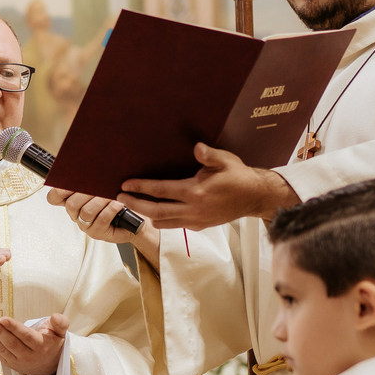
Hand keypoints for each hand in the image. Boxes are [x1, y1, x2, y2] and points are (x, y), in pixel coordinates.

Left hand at [0, 312, 67, 374]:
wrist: (49, 366)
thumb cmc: (52, 344)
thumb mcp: (60, 333)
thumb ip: (60, 323)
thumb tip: (56, 316)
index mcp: (41, 346)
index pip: (26, 336)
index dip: (14, 328)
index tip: (3, 319)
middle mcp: (29, 356)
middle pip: (12, 343)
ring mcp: (18, 361)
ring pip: (3, 349)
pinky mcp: (10, 364)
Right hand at [47, 187, 160, 267]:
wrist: (137, 217)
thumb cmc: (120, 199)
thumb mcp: (105, 185)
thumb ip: (93, 179)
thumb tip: (89, 166)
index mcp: (73, 200)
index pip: (54, 197)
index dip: (58, 191)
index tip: (69, 184)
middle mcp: (76, 214)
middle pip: (71, 204)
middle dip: (87, 193)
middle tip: (101, 187)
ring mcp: (86, 225)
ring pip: (86, 212)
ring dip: (101, 201)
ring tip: (113, 197)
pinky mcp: (98, 233)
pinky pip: (101, 220)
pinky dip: (111, 209)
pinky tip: (118, 205)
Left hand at [119, 144, 298, 230]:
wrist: (255, 198)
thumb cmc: (239, 177)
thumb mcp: (226, 160)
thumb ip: (209, 155)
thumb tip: (196, 147)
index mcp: (196, 192)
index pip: (161, 191)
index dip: (141, 187)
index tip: (125, 184)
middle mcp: (193, 209)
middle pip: (155, 211)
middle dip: (135, 204)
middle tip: (119, 197)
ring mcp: (195, 221)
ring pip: (162, 222)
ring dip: (146, 214)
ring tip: (134, 204)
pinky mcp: (199, 226)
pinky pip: (174, 225)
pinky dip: (162, 220)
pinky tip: (155, 211)